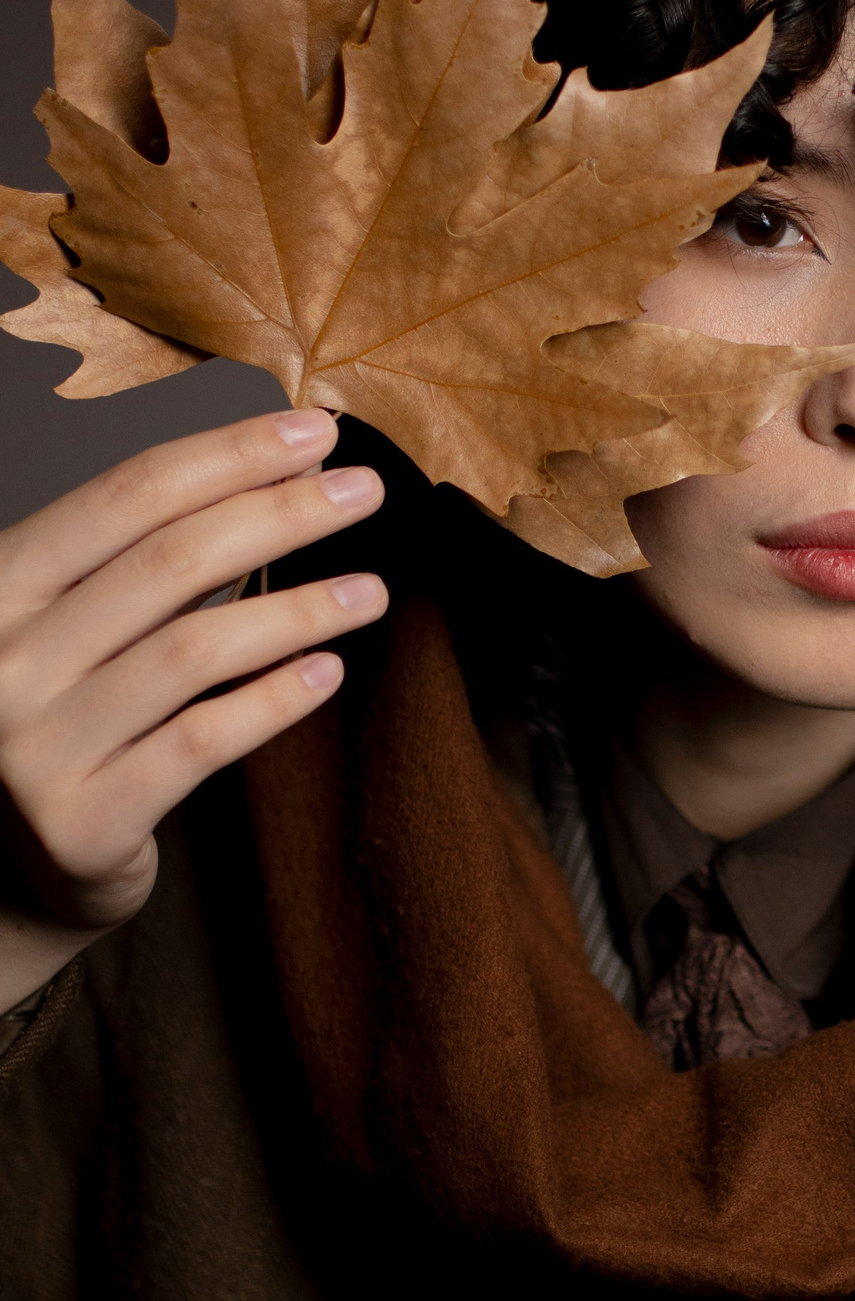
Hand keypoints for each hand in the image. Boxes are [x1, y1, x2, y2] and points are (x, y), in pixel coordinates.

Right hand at [0, 407, 387, 1012]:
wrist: (3, 869)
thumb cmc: (57, 721)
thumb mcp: (63, 625)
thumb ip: (138, 560)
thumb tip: (280, 468)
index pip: (124, 496)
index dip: (226, 456)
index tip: (313, 431)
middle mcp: (2, 660)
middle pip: (168, 562)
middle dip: (279, 514)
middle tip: (365, 490)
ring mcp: (36, 748)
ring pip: (193, 651)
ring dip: (298, 610)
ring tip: (371, 592)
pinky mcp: (85, 822)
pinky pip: (202, 743)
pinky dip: (273, 702)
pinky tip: (327, 671)